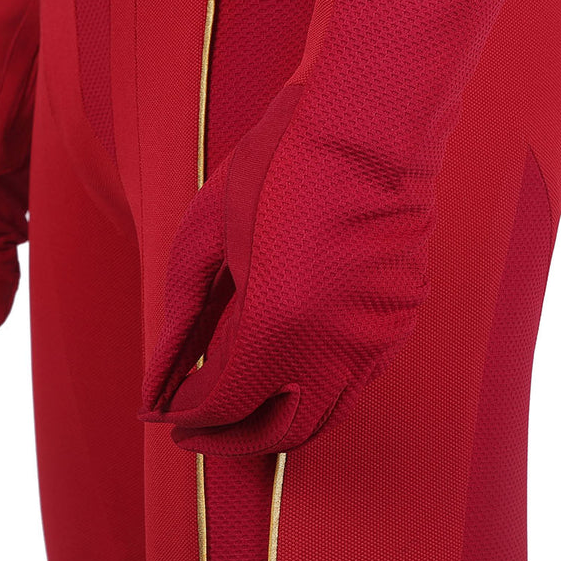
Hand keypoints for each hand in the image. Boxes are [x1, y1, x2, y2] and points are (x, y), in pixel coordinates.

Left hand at [138, 81, 434, 454]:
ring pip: (331, 415)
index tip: (169, 413)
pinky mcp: (403, 315)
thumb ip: (180, 317)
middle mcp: (335, 344)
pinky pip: (361, 377)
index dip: (191, 418)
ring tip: (245, 396)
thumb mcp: (205, 234)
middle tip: (202, 424)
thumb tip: (157, 379)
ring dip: (283, 418)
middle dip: (234, 438)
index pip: (226, 406)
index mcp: (277, 323)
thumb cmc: (277, 165)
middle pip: (283, 433)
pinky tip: (296, 359)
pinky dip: (324, 386)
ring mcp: (378, 334)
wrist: (363, 122)